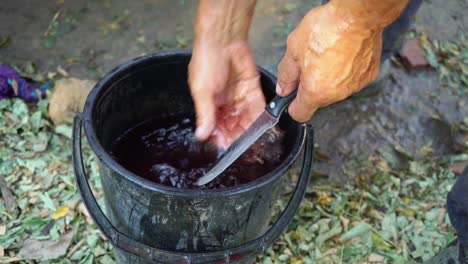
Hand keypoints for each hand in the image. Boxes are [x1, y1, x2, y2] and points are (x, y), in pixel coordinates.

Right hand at [189, 0, 262, 148]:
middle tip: (242, 147)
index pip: (215, 128)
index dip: (220, 139)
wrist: (223, 39)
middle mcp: (224, 104)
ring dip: (249, 131)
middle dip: (236, 137)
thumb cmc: (206, 61)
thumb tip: (202, 134)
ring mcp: (239, 98)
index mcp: (209, 106)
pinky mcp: (253, 91)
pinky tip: (261, 128)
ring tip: (253, 142)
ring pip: (245, 120)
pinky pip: (258, 109)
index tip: (225, 148)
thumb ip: (205, 114)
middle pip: (232, 126)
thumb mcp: (201, 91)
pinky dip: (260, 119)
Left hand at [277, 0, 407, 121]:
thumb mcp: (294, 50)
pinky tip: (343, 54)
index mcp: (316, 92)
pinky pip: (352, 79)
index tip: (291, 99)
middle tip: (309, 64)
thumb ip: (286, 74)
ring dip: (329, 78)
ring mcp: (354, 86)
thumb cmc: (327, 29)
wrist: (357, 16)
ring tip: (327, 54)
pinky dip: (346, 70)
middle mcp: (337, 94)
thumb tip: (283, 88)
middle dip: (311, 86)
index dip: (292, 106)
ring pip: (336, 89)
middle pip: (318, 99)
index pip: (301, 113)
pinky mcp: (368, 75)